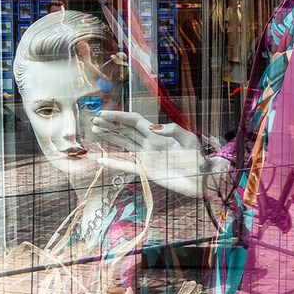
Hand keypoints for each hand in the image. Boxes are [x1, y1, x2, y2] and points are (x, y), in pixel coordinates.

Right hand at [90, 112, 207, 196]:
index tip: (103, 114)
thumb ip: (173, 130)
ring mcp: (146, 157)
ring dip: (109, 138)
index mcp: (157, 133)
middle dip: (109, 125)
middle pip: (124, 131)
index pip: (133, 121)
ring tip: (94, 131)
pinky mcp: (146, 171)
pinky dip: (114, 163)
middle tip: (93, 120)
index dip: (118, 116)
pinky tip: (101, 160)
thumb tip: (153, 127)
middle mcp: (148, 143)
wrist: (201, 179)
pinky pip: (127, 166)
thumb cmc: (197, 159)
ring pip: (123, 144)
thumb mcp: (189, 140)